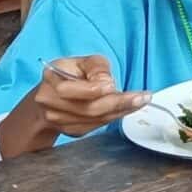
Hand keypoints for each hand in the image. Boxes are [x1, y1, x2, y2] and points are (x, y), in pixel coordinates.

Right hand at [28, 56, 149, 139]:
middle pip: (87, 108)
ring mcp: (58, 120)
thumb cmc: (71, 74)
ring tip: (139, 101)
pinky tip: (127, 109)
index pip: (69, 90)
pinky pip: (96, 126)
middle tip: (141, 98)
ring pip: (94, 120)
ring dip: (120, 111)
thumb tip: (107, 83)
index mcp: (51, 80)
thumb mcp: (84, 60)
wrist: (53, 95)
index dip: (93, 89)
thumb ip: (97, 67)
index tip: (113, 85)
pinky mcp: (71, 130)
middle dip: (117, 103)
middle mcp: (50, 102)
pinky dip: (114, 117)